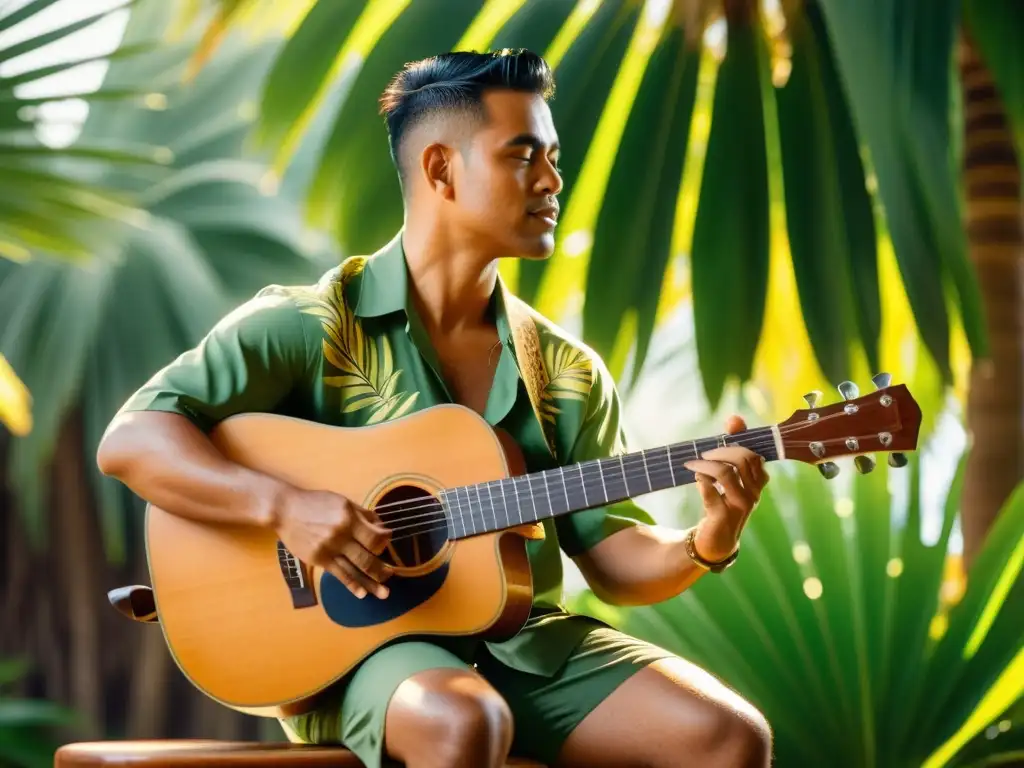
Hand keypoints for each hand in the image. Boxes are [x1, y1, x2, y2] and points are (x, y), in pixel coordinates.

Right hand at [273, 487, 392, 598]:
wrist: (285, 510)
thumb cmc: (316, 503)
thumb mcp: (342, 502)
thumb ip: (363, 515)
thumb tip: (381, 528)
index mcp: (348, 518)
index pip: (374, 537)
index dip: (385, 541)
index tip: (387, 540)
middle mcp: (340, 535)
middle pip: (367, 557)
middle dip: (382, 568)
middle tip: (391, 574)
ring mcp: (328, 550)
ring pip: (355, 570)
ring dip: (372, 583)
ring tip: (384, 593)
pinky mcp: (319, 560)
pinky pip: (339, 575)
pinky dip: (352, 585)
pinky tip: (362, 594)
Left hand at [683, 414, 768, 561]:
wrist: (716, 541)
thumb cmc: (722, 503)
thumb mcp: (728, 475)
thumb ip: (731, 447)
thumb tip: (735, 418)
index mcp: (758, 481)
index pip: (754, 453)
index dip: (739, 440)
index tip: (725, 432)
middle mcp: (753, 493)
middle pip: (743, 459)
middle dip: (719, 450)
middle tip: (702, 453)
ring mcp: (740, 507)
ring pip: (726, 473)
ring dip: (706, 464)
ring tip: (692, 464)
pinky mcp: (723, 518)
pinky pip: (712, 493)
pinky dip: (701, 482)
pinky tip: (697, 479)